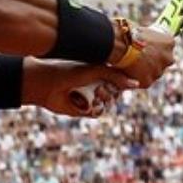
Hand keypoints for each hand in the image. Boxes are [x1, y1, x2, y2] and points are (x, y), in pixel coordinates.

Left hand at [24, 59, 141, 117]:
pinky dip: (94, 109)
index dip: (119, 81)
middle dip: (110, 92)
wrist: (46, 85)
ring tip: (93, 95)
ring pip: (108, 104)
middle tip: (99, 89)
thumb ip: (116, 75)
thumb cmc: (68, 71)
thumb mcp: (95, 69)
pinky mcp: (83, 110)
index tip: (112, 78)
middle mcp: (95, 84)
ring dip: (103, 101)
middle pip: (115, 92)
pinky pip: (97, 113)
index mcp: (99, 72)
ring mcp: (90, 97)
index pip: (119, 79)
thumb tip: (136, 84)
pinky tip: (86, 104)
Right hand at [113, 25, 174, 87]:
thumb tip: (143, 37)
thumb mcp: (143, 30)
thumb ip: (148, 37)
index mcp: (169, 42)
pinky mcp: (147, 81)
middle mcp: (168, 58)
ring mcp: (159, 71)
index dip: (156, 49)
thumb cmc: (127, 34)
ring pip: (153, 73)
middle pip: (162, 62)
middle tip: (139, 59)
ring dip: (145, 71)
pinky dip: (136, 79)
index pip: (166, 48)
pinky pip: (143, 81)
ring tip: (131, 65)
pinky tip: (127, 72)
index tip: (148, 49)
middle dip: (153, 61)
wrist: (120, 44)